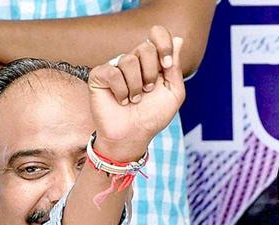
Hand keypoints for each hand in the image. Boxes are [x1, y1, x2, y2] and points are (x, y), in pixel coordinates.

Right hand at [87, 26, 184, 160]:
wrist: (133, 135)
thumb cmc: (153, 116)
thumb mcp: (173, 93)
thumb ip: (175, 67)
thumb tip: (178, 39)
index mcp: (152, 62)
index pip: (158, 35)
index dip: (164, 44)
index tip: (167, 65)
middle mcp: (134, 61)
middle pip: (145, 48)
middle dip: (152, 73)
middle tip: (149, 91)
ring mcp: (115, 67)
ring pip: (129, 61)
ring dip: (136, 86)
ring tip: (134, 100)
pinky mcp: (99, 76)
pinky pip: (112, 72)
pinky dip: (121, 90)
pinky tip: (121, 100)